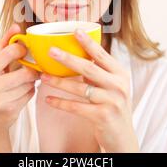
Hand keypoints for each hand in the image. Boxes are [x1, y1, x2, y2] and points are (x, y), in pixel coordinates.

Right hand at [0, 24, 39, 151]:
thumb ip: (4, 48)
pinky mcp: (10, 110)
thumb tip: (16, 26)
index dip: (22, 50)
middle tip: (29, 69)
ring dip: (30, 82)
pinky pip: (30, 94)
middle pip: (25, 71)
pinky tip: (21, 94)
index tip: (23, 51)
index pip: (10, 52)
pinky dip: (30, 92)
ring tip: (22, 83)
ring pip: (30, 84)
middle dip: (30, 71)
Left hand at [40, 29, 138, 152]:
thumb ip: (98, 71)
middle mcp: (118, 85)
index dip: (88, 42)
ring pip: (80, 88)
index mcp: (120, 73)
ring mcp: (112, 101)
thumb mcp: (111, 85)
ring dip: (59, 82)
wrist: (122, 136)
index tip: (75, 30)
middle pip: (89, 68)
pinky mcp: (103, 116)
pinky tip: (48, 98)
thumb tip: (76, 53)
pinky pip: (77, 107)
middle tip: (51, 51)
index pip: (102, 54)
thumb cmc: (112, 105)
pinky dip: (61, 102)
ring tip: (43, 76)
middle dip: (68, 58)